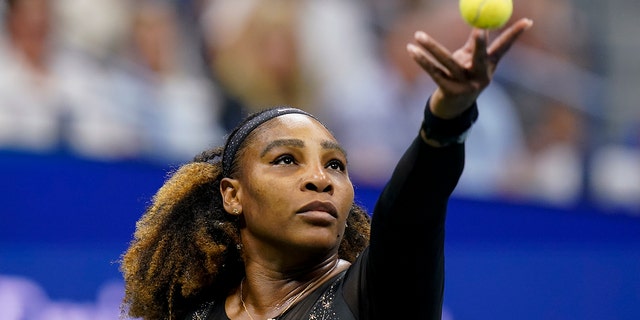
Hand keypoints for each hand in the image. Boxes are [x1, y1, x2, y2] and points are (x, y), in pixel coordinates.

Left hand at [407, 18, 532, 118]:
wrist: (453, 109)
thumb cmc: (464, 78)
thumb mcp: (473, 62)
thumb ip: (475, 44)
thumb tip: (482, 22)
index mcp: (489, 66)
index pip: (504, 47)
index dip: (515, 34)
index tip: (528, 21)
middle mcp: (480, 76)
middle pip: (480, 56)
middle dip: (480, 43)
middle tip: (477, 30)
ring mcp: (465, 85)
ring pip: (448, 62)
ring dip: (431, 47)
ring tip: (418, 35)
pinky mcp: (448, 91)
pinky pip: (433, 71)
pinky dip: (421, 59)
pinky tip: (411, 49)